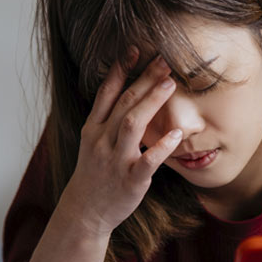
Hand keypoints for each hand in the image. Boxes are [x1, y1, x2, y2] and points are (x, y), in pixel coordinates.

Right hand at [56, 52, 182, 235]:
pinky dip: (162, 147)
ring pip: (132, 124)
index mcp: (93, 129)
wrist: (85, 212)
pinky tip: (177, 135)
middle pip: (124, 103)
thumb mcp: (92, 143)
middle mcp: (102, 141)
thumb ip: (106, 118)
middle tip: (164, 59)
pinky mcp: (130, 180)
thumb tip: (125, 90)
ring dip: (152, 102)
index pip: (106, 93)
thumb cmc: (94, 174)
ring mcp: (115, 160)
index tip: (134, 49)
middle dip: (144, 79)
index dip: (119, 70)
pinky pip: (147, 161)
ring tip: (170, 83)